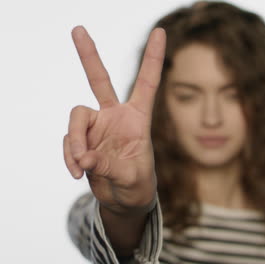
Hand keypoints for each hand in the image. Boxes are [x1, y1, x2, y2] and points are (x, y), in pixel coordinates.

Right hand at [63, 26, 165, 215]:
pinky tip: (78, 172)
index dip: (152, 58)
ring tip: (81, 165)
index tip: (160, 31)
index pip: (147, 83)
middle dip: (88, 55)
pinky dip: (69, 156)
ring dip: (75, 142)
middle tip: (77, 28)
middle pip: (99, 80)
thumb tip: (84, 157)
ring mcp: (97, 127)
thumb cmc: (138, 187)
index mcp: (138, 118)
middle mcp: (116, 116)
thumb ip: (110, 166)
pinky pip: (69, 142)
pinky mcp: (82, 140)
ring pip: (76, 119)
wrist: (124, 201)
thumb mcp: (132, 178)